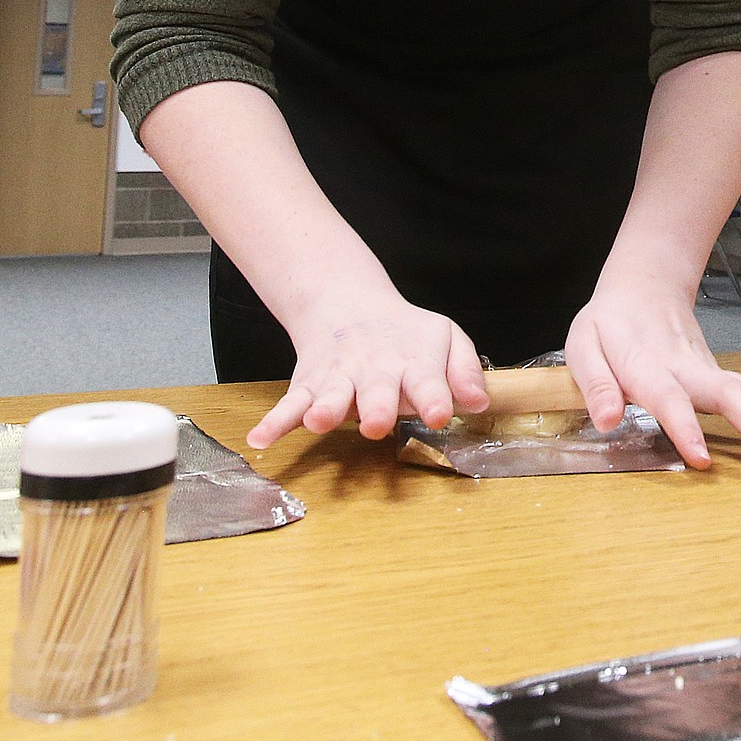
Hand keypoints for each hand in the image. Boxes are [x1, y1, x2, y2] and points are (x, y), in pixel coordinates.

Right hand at [247, 288, 488, 448]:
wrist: (349, 302)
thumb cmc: (405, 332)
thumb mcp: (446, 339)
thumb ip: (464, 371)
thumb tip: (480, 403)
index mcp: (414, 362)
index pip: (428, 381)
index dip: (435, 397)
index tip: (440, 413)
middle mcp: (375, 371)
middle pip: (376, 390)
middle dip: (376, 407)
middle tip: (376, 423)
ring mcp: (339, 378)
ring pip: (331, 394)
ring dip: (325, 408)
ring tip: (319, 420)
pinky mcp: (310, 384)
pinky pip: (290, 403)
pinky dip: (274, 421)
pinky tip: (260, 438)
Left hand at [565, 276, 740, 468]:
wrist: (641, 289)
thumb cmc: (609, 324)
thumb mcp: (582, 346)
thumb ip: (595, 384)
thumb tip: (606, 421)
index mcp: (645, 364)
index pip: (665, 396)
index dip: (683, 425)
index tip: (700, 455)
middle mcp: (684, 368)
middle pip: (723, 391)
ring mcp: (708, 370)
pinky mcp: (721, 375)